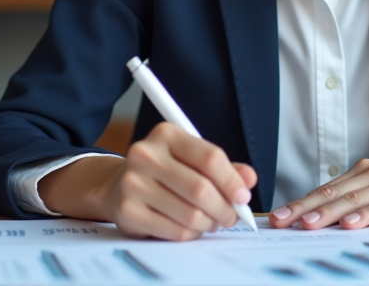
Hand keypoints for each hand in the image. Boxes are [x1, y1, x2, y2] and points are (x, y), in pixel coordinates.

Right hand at [40, 122, 256, 240]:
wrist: (119, 186)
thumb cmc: (164, 171)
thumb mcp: (192, 159)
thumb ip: (223, 168)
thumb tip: (249, 179)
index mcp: (166, 134)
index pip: (210, 158)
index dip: (232, 181)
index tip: (243, 197)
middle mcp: (145, 154)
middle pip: (201, 189)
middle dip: (224, 208)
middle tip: (231, 216)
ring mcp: (133, 183)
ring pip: (190, 214)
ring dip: (209, 223)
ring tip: (211, 221)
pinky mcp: (128, 211)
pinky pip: (175, 231)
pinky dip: (191, 233)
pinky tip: (191, 227)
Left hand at [267, 155, 368, 229]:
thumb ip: (362, 205)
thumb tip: (328, 223)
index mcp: (365, 172)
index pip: (326, 189)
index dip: (300, 202)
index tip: (276, 217)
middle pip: (333, 192)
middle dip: (303, 207)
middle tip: (279, 221)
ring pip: (354, 198)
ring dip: (328, 212)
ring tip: (306, 224)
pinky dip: (365, 214)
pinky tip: (350, 224)